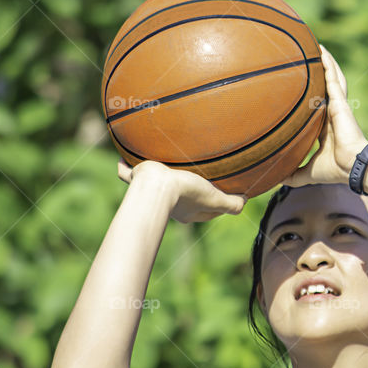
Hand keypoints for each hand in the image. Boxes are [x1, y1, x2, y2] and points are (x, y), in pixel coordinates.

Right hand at [118, 159, 245, 223]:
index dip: (214, 204)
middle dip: (184, 191)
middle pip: (178, 198)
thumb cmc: (186, 193)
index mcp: (188, 210)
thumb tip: (245, 201)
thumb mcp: (215, 199)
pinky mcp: (137, 177)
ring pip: (152, 184)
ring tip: (159, 166)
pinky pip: (127, 172)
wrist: (157, 186)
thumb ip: (232, 204)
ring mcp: (150, 189)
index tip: (221, 195)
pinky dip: (124, 167)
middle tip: (191, 180)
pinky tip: (122, 157)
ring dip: (155, 177)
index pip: (204, 209)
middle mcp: (169, 203)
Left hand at [282, 45, 367, 186]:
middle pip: (323, 86)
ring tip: (316, 46)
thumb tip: (276, 180)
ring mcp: (336, 104)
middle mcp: (331, 111)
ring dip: (325, 61)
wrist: (351, 167)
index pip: (316, 105)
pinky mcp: (340, 101)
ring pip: (330, 77)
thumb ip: (293, 174)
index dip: (309, 95)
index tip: (299, 85)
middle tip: (307, 56)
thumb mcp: (308, 172)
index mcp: (325, 125)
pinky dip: (328, 64)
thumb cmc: (335, 170)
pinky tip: (321, 51)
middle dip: (318, 71)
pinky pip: (332, 78)